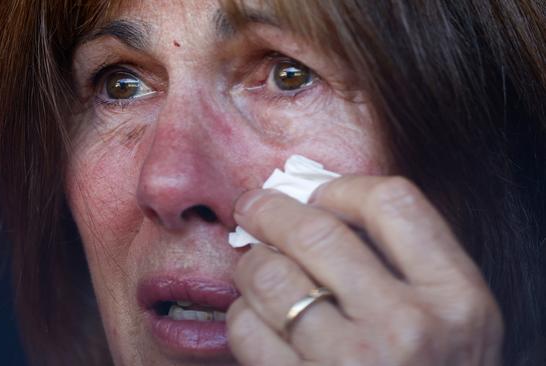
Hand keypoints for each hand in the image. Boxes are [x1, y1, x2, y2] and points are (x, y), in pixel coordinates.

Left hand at [227, 176, 502, 364]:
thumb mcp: (454, 322)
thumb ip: (408, 265)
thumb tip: (321, 205)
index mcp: (456, 298)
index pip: (392, 204)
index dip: (341, 188)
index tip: (317, 196)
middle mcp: (407, 328)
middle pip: (317, 232)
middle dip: (271, 210)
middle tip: (254, 206)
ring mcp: (352, 363)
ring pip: (270, 275)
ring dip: (252, 263)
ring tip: (256, 267)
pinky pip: (247, 328)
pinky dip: (243, 313)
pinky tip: (258, 317)